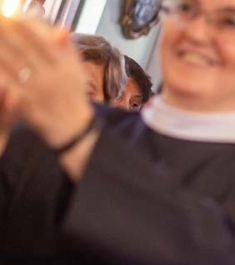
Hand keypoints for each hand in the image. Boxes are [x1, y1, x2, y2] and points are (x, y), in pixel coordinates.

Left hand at [0, 17, 93, 147]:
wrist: (73, 128)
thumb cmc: (73, 95)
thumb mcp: (78, 71)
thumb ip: (69, 50)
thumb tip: (61, 28)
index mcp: (66, 67)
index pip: (44, 40)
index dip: (27, 26)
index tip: (15, 16)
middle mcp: (52, 77)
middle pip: (24, 49)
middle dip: (7, 32)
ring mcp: (37, 90)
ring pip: (11, 62)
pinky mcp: (25, 101)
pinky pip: (7, 81)